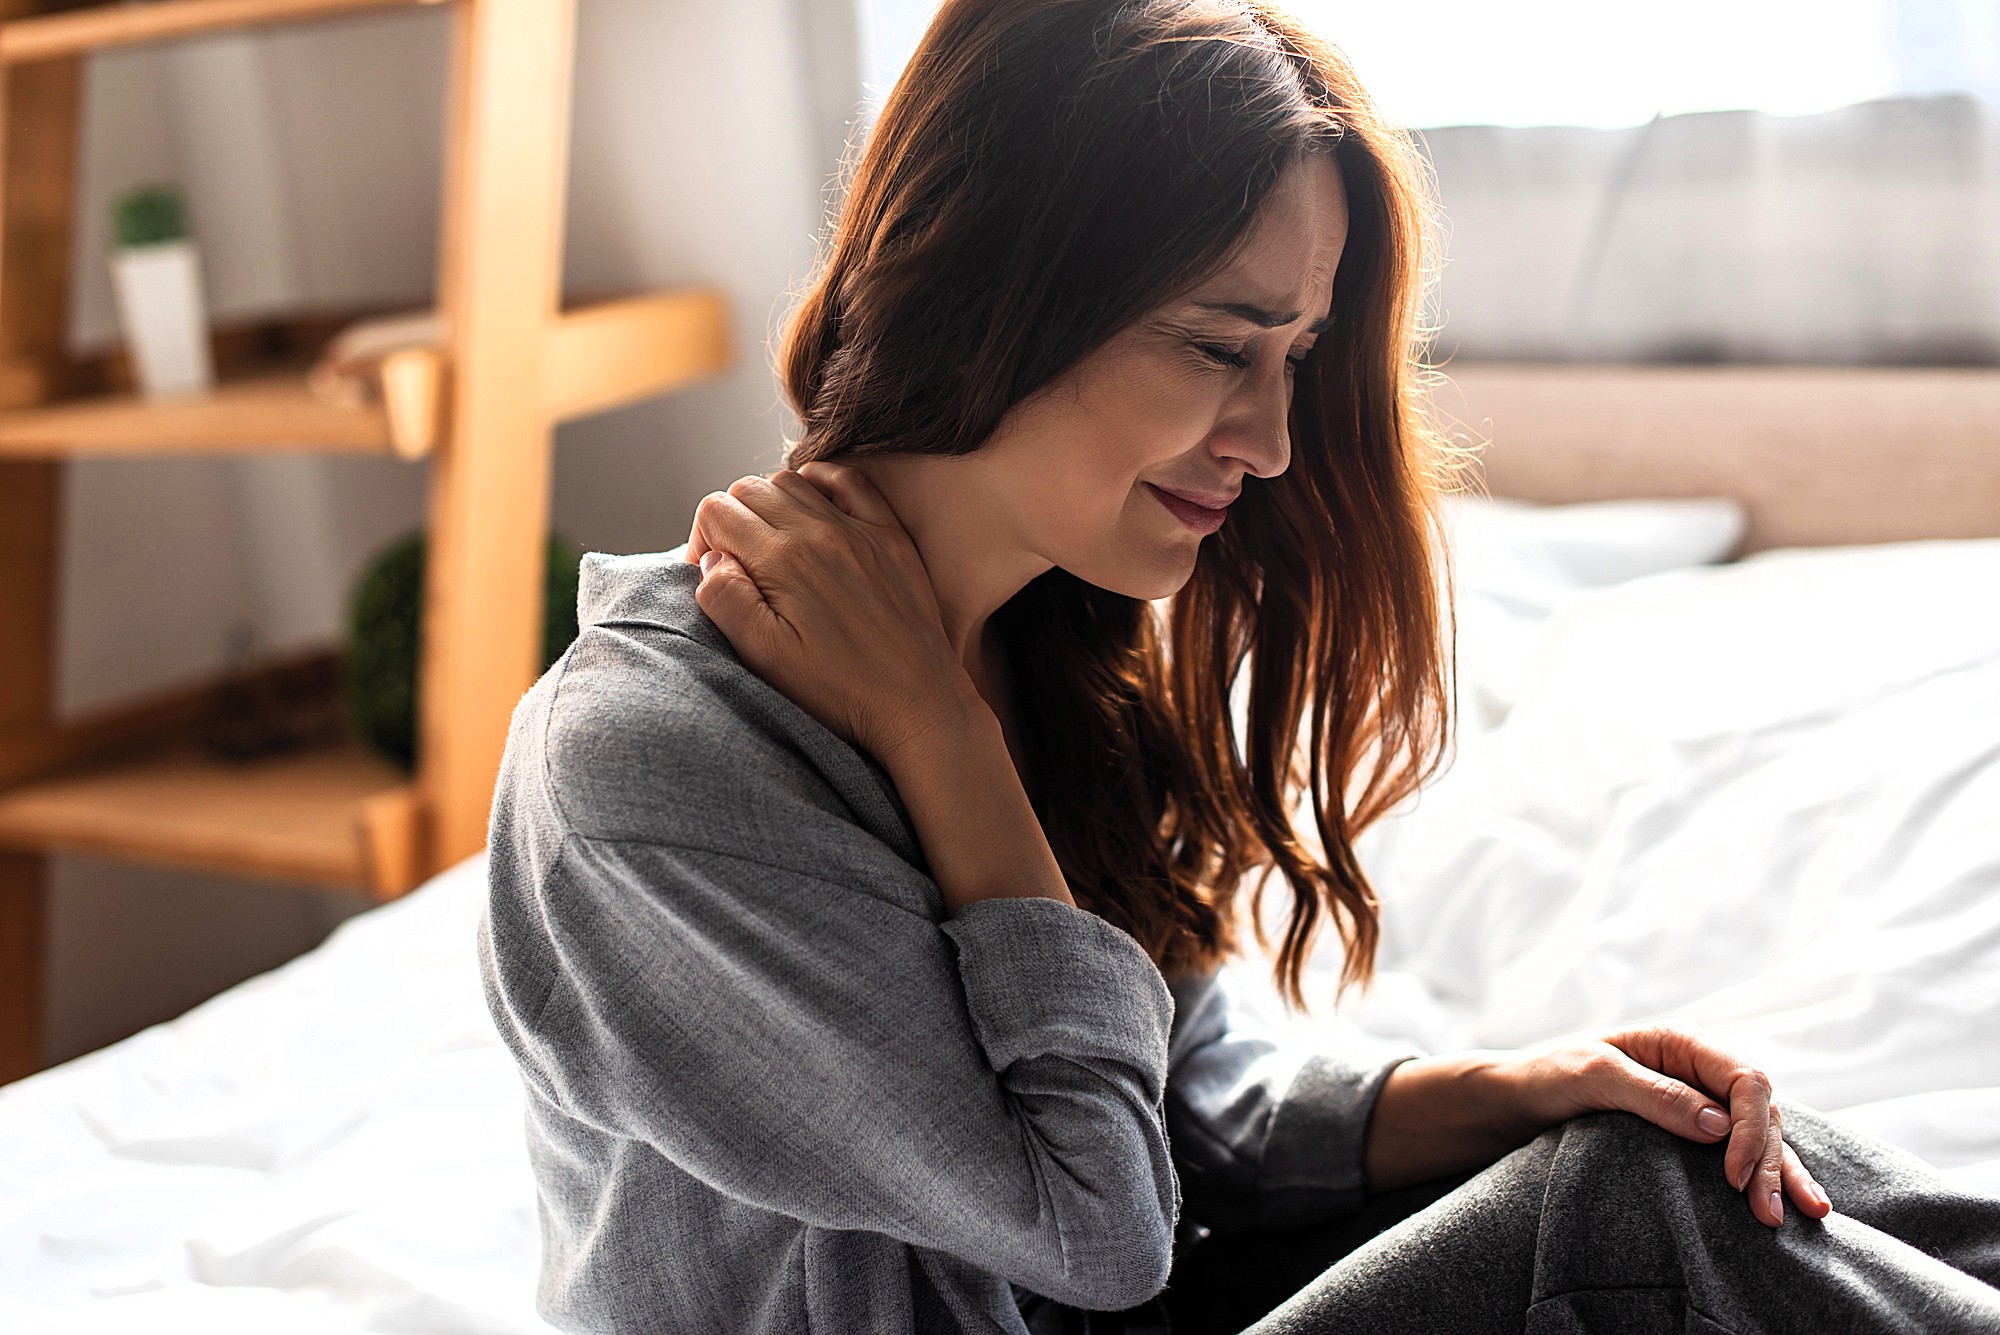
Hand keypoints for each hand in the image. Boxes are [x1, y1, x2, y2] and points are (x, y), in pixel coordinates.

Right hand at [684, 462, 978, 762]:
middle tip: (739, 566)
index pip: (716, 510)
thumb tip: (713, 559)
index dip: (701, 540)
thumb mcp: (765, 656)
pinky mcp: (889, 538)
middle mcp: (818, 532)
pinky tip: (813, 507)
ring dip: (770, 504)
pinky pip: (850, 481)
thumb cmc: (837, 689)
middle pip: (749, 490)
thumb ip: (725, 600)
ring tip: (772, 548)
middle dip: (730, 520)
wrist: (917, 703)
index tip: (714, 577)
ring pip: (792, 482)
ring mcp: (858, 530)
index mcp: (781, 560)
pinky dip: (822, 482)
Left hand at [1508, 1024, 1832, 1227]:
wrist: (1520, 1098)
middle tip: (1765, 1214)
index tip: (1733, 1177)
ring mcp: (1701, 1097)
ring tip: (1806, 1215)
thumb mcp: (1593, 1077)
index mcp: (1681, 1042)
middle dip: (1770, 1159)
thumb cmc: (1549, 1075)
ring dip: (1782, 1171)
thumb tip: (1719, 1125)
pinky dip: (1772, 1171)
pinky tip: (1797, 1200)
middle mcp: (1699, 1067)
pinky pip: (1745, 1148)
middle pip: (1761, 1109)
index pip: (1745, 1078)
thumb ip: (1653, 1094)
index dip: (1751, 1127)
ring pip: (1763, 1131)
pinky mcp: (1695, 1128)